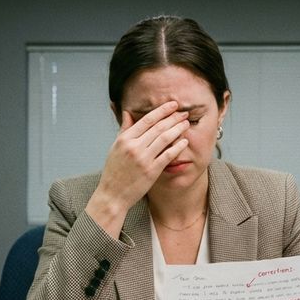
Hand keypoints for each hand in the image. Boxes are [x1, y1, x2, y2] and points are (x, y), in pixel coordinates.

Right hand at [86, 101, 189, 234]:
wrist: (113, 195)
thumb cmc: (114, 171)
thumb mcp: (115, 147)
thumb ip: (124, 129)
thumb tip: (128, 112)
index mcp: (125, 139)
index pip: (147, 120)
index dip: (162, 111)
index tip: (172, 105)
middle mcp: (134, 147)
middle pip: (158, 127)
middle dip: (173, 118)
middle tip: (184, 113)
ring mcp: (143, 159)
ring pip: (165, 138)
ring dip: (177, 129)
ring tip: (186, 124)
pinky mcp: (151, 171)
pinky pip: (168, 155)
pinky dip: (177, 147)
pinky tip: (184, 142)